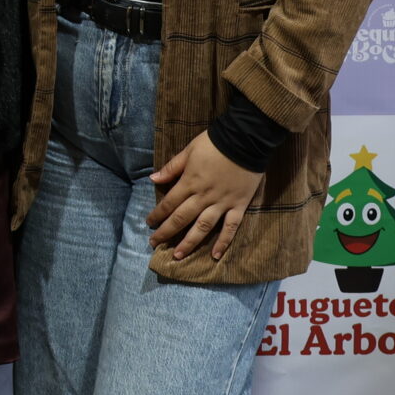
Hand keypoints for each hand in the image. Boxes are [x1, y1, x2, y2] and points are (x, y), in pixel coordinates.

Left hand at [147, 132, 259, 264]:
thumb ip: (172, 167)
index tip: (149, 223)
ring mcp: (222, 203)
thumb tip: (153, 179)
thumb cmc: (215, 143)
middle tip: (154, 243)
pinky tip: (215, 256)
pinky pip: (230, 227)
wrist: (246, 139)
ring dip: (189, 243)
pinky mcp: (239, 206)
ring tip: (177, 255)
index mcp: (190, 182)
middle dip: (166, 232)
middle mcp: (203, 196)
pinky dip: (223, 242)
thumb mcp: (189, 150)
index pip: (169, 202)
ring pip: (203, 227)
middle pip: (182, 218)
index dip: (157, 214)